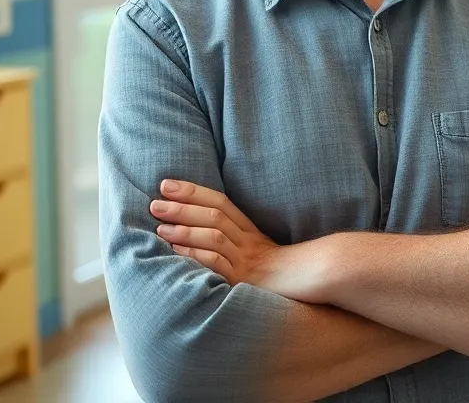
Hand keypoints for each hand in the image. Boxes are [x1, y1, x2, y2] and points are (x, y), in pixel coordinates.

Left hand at [151, 180, 325, 302]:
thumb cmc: (285, 273)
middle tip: (155, 201)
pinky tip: (177, 250)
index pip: (220, 202)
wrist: (312, 284)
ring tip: (160, 224)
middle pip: (214, 215)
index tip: (167, 184)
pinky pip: (218, 262)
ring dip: (185, 228)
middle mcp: (246, 241)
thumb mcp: (259, 252)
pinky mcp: (243, 279)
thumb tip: (198, 233)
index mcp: (249, 230)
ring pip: (214, 235)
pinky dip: (196, 253)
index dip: (193, 191)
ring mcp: (245, 260)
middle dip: (183, 206)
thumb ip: (234, 242)